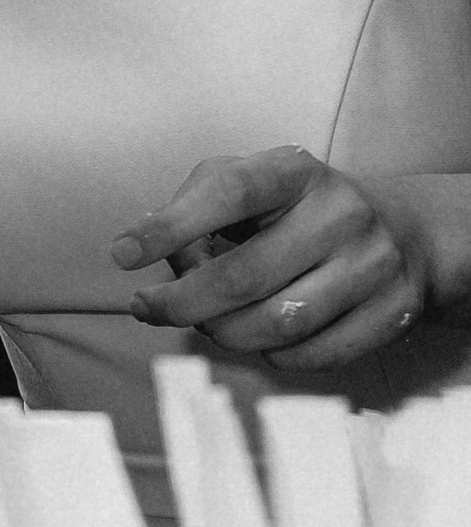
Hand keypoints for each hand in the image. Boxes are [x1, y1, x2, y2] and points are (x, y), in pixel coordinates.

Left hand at [112, 147, 437, 370]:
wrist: (402, 233)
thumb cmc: (296, 210)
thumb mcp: (247, 182)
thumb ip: (191, 204)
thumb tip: (140, 246)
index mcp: (297, 171)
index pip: (229, 192)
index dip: (171, 226)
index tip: (123, 254)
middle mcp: (342, 213)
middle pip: (243, 277)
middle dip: (182, 303)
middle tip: (150, 307)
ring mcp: (373, 266)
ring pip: (276, 324)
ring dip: (224, 333)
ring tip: (207, 323)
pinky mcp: (393, 314)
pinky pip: (312, 355)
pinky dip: (272, 354)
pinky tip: (261, 335)